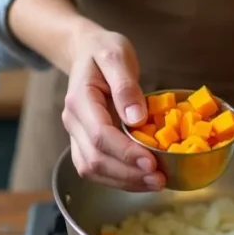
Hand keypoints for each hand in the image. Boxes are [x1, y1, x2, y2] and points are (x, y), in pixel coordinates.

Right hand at [62, 24, 164, 190]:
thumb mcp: (117, 56)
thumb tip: (137, 118)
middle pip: (96, 159)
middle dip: (129, 174)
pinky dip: (120, 179)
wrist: (86, 51)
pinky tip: (143, 179)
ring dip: (125, 182)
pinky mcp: (84, 144)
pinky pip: (97, 169)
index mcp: (80, 100)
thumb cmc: (103, 51)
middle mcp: (73, 122)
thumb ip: (126, 86)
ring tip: (156, 183)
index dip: (126, 153)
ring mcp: (76, 135)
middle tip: (160, 179)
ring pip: (93, 170)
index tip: (152, 163)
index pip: (101, 135)